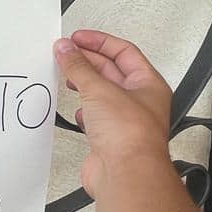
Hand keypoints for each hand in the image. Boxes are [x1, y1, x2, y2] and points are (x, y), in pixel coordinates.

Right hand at [54, 30, 172, 197]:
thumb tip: (65, 48)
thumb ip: (78, 67)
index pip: (123, 52)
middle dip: (87, 61)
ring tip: (65, 76)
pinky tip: (76, 111)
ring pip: (101, 94)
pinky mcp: (109, 138)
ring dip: (83, 84)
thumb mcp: (99, 89)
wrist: (125, 173)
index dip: (99, 42)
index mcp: (148, 83)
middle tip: (64, 53)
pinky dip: (83, 111)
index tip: (76, 38)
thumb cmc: (129, 135)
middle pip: (111, 71)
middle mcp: (139, 101)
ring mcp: (124, 120)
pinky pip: (95, 117)